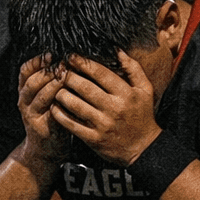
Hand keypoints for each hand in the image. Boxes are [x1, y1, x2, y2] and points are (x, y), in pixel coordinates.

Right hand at [16, 56, 73, 168]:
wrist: (45, 149)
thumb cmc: (51, 117)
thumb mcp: (46, 97)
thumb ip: (51, 80)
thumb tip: (68, 58)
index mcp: (25, 91)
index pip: (25, 70)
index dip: (37, 61)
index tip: (51, 53)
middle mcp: (24, 102)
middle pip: (31, 81)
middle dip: (47, 71)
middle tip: (62, 64)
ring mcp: (31, 115)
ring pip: (40, 96)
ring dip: (53, 85)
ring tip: (66, 76)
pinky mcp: (42, 128)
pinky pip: (50, 114)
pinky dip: (60, 105)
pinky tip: (70, 98)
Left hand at [48, 52, 162, 165]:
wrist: (144, 148)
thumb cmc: (142, 115)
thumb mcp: (145, 90)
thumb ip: (133, 68)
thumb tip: (117, 50)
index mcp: (125, 93)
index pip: (100, 73)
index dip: (82, 62)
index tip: (70, 56)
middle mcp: (114, 108)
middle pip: (84, 87)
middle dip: (67, 76)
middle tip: (58, 70)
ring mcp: (103, 124)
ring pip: (75, 104)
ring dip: (61, 93)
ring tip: (55, 87)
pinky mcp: (94, 139)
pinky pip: (71, 124)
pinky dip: (59, 114)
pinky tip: (54, 107)